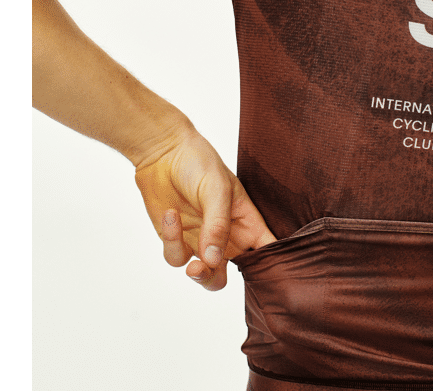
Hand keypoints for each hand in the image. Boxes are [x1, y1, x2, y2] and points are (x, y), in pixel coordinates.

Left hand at [134, 128, 275, 290]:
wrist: (162, 152)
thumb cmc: (199, 162)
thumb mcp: (217, 190)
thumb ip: (218, 226)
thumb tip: (214, 259)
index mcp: (247, 221)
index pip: (266, 250)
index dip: (269, 268)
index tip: (264, 279)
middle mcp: (226, 235)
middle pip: (230, 272)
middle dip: (218, 279)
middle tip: (208, 271)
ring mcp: (200, 240)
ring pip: (204, 274)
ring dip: (197, 272)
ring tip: (193, 264)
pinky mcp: (176, 239)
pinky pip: (176, 257)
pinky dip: (172, 240)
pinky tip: (170, 214)